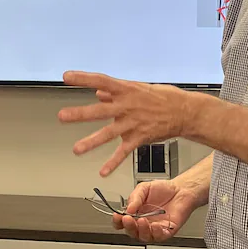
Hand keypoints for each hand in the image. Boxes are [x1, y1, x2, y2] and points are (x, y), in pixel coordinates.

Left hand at [57, 71, 194, 175]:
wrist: (184, 112)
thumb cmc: (162, 97)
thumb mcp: (139, 88)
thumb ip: (116, 92)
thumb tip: (98, 92)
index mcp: (126, 90)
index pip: (100, 80)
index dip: (83, 78)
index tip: (66, 77)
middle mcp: (127, 106)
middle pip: (100, 110)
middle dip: (80, 114)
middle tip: (62, 116)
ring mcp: (132, 123)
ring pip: (108, 133)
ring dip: (92, 141)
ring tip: (76, 149)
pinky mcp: (139, 138)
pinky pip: (123, 152)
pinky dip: (113, 163)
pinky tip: (102, 171)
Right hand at [113, 180, 197, 242]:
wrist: (180, 190)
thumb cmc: (163, 190)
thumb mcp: (144, 188)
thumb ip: (135, 197)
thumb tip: (128, 208)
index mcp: (136, 214)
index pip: (122, 223)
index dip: (117, 222)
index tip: (117, 216)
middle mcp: (144, 223)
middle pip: (131, 232)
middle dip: (128, 226)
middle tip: (128, 219)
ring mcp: (154, 228)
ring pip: (144, 236)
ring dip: (141, 230)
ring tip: (142, 221)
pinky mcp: (166, 231)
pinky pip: (159, 236)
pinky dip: (156, 233)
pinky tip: (156, 225)